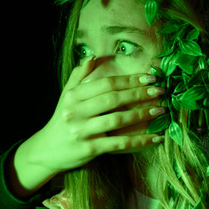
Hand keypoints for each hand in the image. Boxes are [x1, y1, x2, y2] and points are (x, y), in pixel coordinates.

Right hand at [10, 57, 165, 195]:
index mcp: (73, 96)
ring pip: (117, 120)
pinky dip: (139, 140)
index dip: (129, 79)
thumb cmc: (62, 120)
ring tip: (161, 110)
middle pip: (113, 99)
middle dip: (139, 93)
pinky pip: (119, 143)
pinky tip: (155, 137)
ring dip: (142, 114)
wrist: (47, 151)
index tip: (150, 77)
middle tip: (160, 90)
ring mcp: (82, 131)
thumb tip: (92, 56)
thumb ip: (79, 76)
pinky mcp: (90, 149)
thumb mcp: (66, 96)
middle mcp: (76, 111)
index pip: (106, 83)